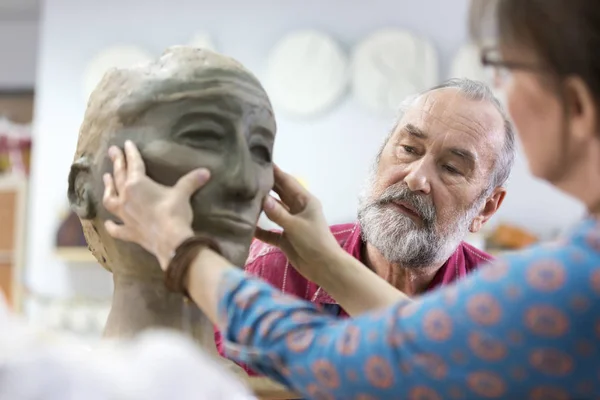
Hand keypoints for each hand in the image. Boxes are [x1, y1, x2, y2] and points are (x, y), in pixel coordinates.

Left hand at [102, 140, 209, 269]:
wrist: (171, 240)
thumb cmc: (174, 213)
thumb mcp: (183, 193)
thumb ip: (191, 181)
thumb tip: (206, 172)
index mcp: (138, 184)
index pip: (134, 164)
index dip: (131, 153)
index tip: (127, 143)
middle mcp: (126, 197)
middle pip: (119, 176)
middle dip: (116, 162)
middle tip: (112, 151)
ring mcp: (124, 215)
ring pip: (110, 198)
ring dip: (108, 187)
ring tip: (105, 178)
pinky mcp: (128, 231)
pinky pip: (116, 228)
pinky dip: (111, 225)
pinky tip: (107, 223)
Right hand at [255, 165, 341, 282]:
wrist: (324, 267)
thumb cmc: (314, 241)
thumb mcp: (295, 225)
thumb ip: (278, 213)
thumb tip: (262, 198)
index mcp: (305, 201)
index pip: (287, 182)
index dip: (275, 171)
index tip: (260, 160)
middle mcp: (297, 209)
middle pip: (279, 194)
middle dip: (265, 185)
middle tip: (246, 176)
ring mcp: (291, 224)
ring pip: (273, 211)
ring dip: (261, 207)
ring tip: (242, 196)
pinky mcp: (285, 238)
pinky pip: (270, 231)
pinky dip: (260, 229)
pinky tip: (246, 226)